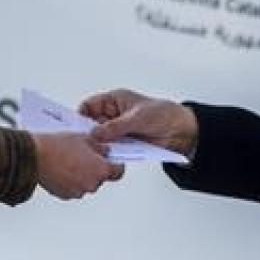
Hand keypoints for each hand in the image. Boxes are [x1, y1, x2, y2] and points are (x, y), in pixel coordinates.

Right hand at [33, 132, 123, 199]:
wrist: (35, 156)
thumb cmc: (59, 146)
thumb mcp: (84, 138)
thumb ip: (99, 147)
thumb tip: (105, 151)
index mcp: (101, 170)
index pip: (118, 171)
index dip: (115, 164)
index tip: (111, 160)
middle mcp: (92, 184)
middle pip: (101, 178)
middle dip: (95, 169)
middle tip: (85, 156)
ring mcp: (78, 192)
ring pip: (86, 184)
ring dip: (82, 175)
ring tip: (71, 161)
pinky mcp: (65, 195)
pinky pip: (73, 188)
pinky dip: (71, 181)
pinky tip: (62, 169)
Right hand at [80, 88, 198, 156]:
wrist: (182, 131)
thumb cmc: (163, 114)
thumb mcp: (137, 118)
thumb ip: (116, 126)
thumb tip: (96, 133)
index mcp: (114, 101)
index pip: (89, 106)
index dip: (81, 116)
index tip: (77, 129)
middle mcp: (113, 115)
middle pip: (92, 124)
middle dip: (89, 134)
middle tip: (85, 144)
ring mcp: (119, 130)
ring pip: (101, 138)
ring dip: (100, 145)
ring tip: (97, 153)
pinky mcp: (125, 143)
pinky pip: (112, 148)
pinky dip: (110, 153)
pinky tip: (108, 158)